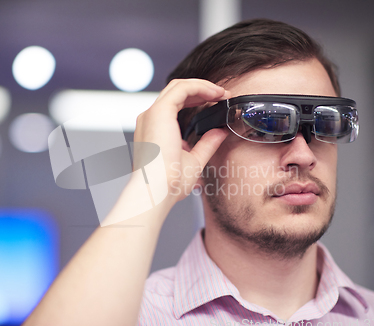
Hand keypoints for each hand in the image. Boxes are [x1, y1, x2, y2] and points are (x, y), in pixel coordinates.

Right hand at [133, 79, 230, 203]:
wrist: (157, 192)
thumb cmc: (168, 184)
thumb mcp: (194, 161)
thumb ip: (206, 144)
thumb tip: (219, 132)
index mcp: (155, 130)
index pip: (175, 105)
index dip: (196, 101)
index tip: (216, 104)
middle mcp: (150, 119)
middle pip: (176, 92)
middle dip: (201, 91)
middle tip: (222, 96)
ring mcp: (153, 114)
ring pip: (179, 86)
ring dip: (202, 86)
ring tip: (222, 93)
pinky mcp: (160, 112)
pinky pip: (182, 88)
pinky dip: (200, 87)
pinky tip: (216, 93)